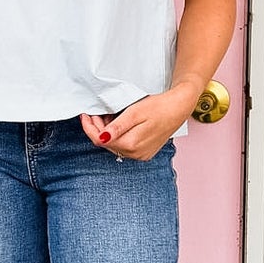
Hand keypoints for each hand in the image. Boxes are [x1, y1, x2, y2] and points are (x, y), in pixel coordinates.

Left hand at [79, 85, 193, 161]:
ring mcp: (141, 155)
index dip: (90, 128)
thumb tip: (102, 137)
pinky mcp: (145, 152)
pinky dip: (118, 136)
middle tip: (95, 113)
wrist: (179, 108)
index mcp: (131, 144)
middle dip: (98, 129)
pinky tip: (118, 124)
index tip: (85, 116)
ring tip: (108, 116)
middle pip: (107, 144)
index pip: (101, 140)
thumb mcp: (135, 112)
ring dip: (107, 132)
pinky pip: (125, 146)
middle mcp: (135, 154)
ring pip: (115, 145)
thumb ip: (117, 127)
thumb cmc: (160, 107)